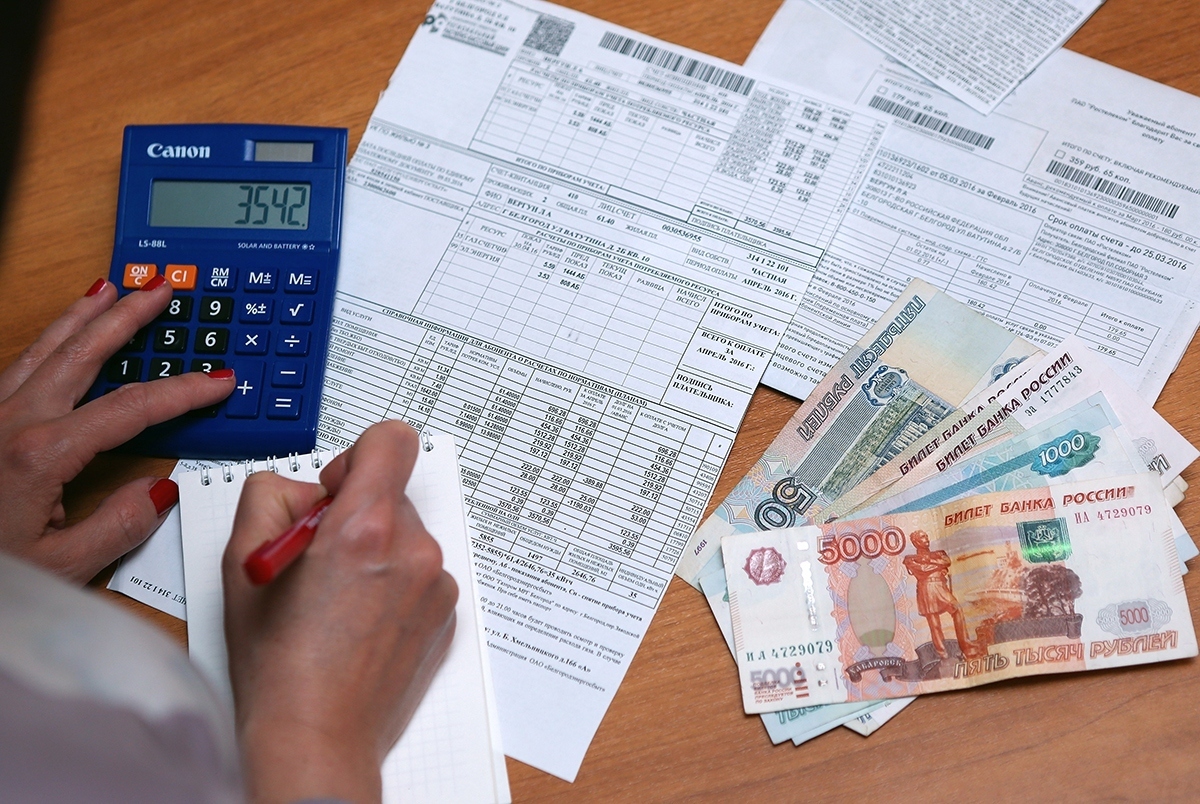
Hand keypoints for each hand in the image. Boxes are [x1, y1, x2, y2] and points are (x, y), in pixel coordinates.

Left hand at [0, 276, 235, 581]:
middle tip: (161, 288)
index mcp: (40, 454)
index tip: (217, 380)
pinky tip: (54, 340)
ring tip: (109, 289)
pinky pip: (16, 367)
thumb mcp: (60, 567)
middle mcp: (11, 423)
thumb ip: (117, 527)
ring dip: (81, 315)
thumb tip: (159, 491)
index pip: (132, 408)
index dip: (183, 390)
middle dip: (128, 316)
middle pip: (84, 354)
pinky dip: (45, 342)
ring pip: (43, 349)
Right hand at [223, 421, 457, 803]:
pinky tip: (360, 620)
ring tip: (336, 600)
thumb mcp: (243, 560)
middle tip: (318, 560)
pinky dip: (394, 583)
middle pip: (391, 493)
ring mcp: (436, 582)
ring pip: (405, 535)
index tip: (336, 489)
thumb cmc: (278, 662)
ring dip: (376, 550)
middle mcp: (412, 549)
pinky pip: (420, 572)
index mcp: (365, 527)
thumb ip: (272, 498)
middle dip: (355, 514)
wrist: (317, 734)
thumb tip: (306, 488)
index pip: (393, 440)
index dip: (358, 457)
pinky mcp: (447, 611)